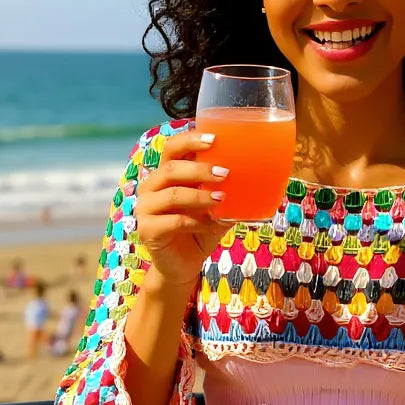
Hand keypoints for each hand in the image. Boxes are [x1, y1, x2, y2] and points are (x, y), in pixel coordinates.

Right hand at [135, 128, 230, 286]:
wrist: (183, 265)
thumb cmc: (200, 231)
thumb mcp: (217, 208)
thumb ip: (228, 192)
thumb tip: (258, 178)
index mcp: (166, 175)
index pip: (172, 148)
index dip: (190, 140)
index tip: (214, 139)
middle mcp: (152, 187)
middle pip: (171, 167)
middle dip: (200, 168)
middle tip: (225, 173)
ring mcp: (145, 208)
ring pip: (172, 194)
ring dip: (200, 195)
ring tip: (222, 198)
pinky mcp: (147, 230)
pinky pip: (173, 221)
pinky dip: (196, 221)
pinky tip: (212, 224)